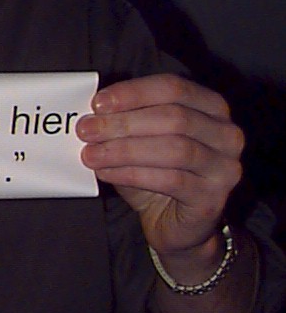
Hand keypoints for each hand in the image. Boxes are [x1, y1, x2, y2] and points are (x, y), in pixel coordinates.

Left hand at [76, 74, 243, 258]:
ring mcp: (225, 167)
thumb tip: (91, 113)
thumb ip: (122, 122)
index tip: (97, 103)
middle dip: (123, 122)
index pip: (174, 88)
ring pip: (174, 149)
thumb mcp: (137, 141)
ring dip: (124, 150)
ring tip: (90, 154)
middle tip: (86, 130)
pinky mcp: (212, 198)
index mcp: (211, 107)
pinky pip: (171, 180)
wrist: (173, 224)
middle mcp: (226, 134)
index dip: (133, 93)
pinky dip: (132, 174)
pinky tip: (106, 173)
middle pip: (174, 117)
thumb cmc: (154, 174)